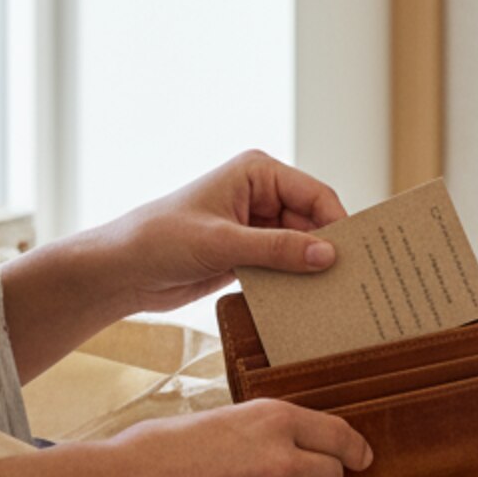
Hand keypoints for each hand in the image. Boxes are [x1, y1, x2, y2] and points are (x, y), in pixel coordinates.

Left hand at [97, 150, 347, 313]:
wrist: (122, 271)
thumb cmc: (162, 239)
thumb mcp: (223, 243)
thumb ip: (277, 249)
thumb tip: (328, 256)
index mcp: (257, 173)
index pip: (313, 194)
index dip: (336, 222)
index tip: (355, 255)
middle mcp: (261, 194)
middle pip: (311, 221)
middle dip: (326, 249)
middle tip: (352, 281)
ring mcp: (254, 226)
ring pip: (299, 247)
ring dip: (309, 269)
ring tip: (335, 297)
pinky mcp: (247, 254)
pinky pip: (282, 266)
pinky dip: (293, 282)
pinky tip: (307, 303)